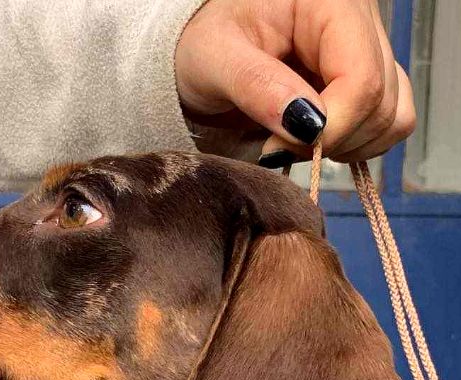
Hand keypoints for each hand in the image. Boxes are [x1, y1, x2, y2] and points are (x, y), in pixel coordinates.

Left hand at [175, 0, 415, 165]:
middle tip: (278, 144)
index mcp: (330, 2)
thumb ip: (258, 87)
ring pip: (393, 118)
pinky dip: (356, 146)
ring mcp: (370, 52)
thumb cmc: (204, 46)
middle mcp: (361, 21)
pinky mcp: (370, 80)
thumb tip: (308, 125)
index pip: (363, 79)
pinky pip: (389, 125)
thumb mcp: (214, 59)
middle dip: (331, 140)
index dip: (330, 129)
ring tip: (293, 139)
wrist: (204, 55)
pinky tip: (314, 139)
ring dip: (346, 146)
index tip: (277, 147)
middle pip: (382, 103)